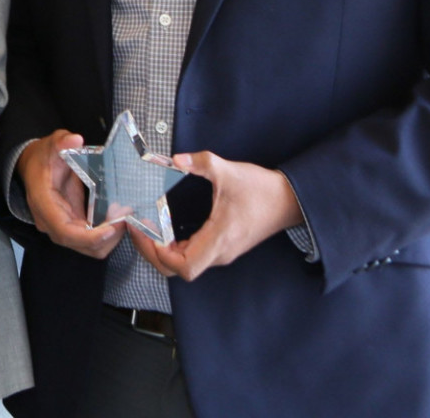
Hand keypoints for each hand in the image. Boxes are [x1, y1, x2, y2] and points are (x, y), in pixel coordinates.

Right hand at [16, 130, 121, 259]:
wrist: (32, 165)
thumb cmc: (43, 157)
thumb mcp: (52, 144)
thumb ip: (62, 142)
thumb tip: (75, 140)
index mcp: (43, 202)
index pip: (64, 231)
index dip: (88, 237)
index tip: (111, 230)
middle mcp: (49, 221)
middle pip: (79, 245)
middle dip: (106, 238)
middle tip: (125, 219)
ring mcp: (59, 227)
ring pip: (87, 248)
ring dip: (108, 239)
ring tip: (124, 219)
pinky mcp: (70, 227)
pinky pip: (89, 241)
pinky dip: (106, 236)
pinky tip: (117, 220)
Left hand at [130, 151, 303, 280]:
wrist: (290, 200)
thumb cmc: (263, 191)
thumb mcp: (230, 172)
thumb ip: (201, 163)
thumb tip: (176, 159)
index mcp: (219, 239)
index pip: (185, 267)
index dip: (161, 255)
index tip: (147, 234)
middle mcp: (220, 252)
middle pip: (179, 269)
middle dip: (154, 253)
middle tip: (139, 231)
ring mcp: (222, 251)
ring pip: (185, 264)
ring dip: (163, 250)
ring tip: (147, 229)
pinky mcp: (223, 246)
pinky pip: (194, 255)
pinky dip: (175, 247)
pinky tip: (165, 229)